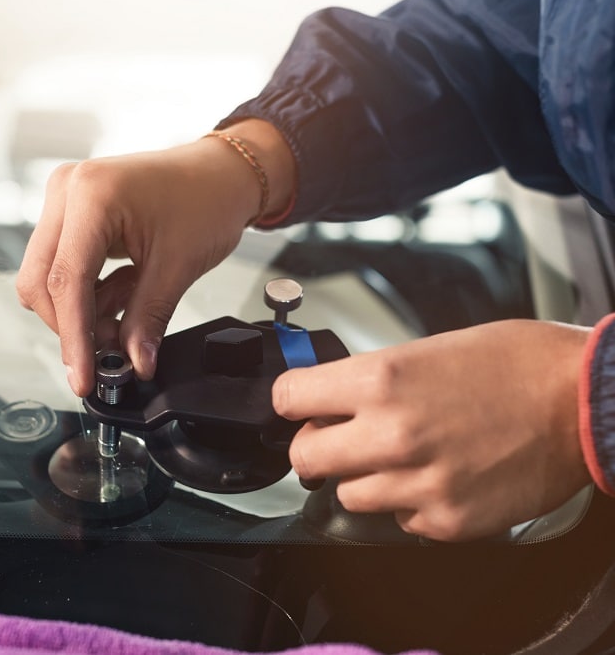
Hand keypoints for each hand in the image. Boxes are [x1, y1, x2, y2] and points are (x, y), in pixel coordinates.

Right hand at [16, 120, 294, 395]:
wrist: (221, 173)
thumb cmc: (207, 200)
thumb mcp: (178, 266)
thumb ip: (148, 319)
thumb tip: (134, 362)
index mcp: (92, 196)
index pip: (66, 281)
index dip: (73, 338)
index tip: (83, 378)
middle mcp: (67, 191)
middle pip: (41, 281)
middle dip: (73, 325)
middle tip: (110, 352)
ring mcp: (66, 199)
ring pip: (48, 276)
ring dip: (82, 311)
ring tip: (126, 319)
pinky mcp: (73, 212)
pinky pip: (64, 265)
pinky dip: (90, 292)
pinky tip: (123, 294)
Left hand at [273, 319, 591, 541]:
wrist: (582, 399)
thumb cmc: (511, 364)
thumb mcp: (426, 349)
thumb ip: (369, 379)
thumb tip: (329, 397)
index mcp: (381, 380)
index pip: (288, 397)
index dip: (291, 400)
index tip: (298, 403)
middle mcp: (392, 434)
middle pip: (304, 456)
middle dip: (315, 445)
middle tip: (336, 437)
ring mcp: (418, 484)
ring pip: (347, 494)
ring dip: (363, 476)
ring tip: (401, 455)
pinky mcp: (446, 520)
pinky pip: (398, 519)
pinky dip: (409, 502)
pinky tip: (438, 475)